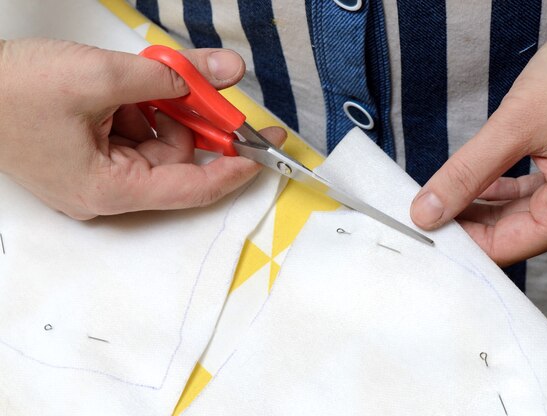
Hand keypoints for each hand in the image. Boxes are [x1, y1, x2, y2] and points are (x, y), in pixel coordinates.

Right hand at [0, 38, 284, 219]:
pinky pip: (132, 133)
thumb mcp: (97, 76)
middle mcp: (106, 191)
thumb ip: (166, 77)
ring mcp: (97, 173)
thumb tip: (219, 76)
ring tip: (147, 75)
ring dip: (162, 105)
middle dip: (192, 117)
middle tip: (206, 82)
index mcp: (109, 190)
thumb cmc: (10, 91)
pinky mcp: (89, 154)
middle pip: (175, 158)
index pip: (190, 188)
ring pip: (156, 140)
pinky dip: (140, 105)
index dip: (232, 168)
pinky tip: (128, 85)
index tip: (262, 150)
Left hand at [410, 0, 546, 265]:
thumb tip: (428, 210)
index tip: (424, 226)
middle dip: (467, 221)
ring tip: (442, 195)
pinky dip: (505, 188)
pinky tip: (478, 181)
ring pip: (524, 212)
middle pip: (514, 232)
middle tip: (426, 209)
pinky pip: (539, 191)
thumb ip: (467, 173)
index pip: (504, 247)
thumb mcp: (516, 124)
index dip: (459, 240)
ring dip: (483, 204)